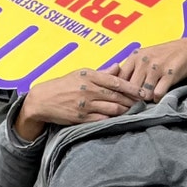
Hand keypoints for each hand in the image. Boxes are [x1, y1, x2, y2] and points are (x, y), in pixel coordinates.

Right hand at [15, 64, 144, 139]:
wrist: (42, 100)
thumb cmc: (63, 85)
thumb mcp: (81, 73)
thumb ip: (102, 72)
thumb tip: (119, 67)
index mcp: (89, 76)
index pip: (117, 82)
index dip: (133, 88)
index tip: (144, 92)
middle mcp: (88, 89)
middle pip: (118, 96)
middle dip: (133, 101)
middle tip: (144, 104)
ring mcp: (85, 105)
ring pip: (113, 109)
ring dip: (126, 111)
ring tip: (135, 111)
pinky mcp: (81, 118)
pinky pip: (103, 119)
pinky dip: (114, 120)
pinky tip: (121, 119)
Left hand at [117, 37, 186, 100]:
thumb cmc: (164, 55)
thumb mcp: (144, 57)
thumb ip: (131, 69)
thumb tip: (118, 87)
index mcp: (134, 57)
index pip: (120, 79)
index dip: (121, 91)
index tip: (124, 97)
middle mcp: (144, 61)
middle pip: (131, 88)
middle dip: (134, 97)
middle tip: (138, 102)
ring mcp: (156, 68)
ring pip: (144, 93)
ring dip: (146, 99)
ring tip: (149, 98)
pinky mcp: (169, 75)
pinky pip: (158, 94)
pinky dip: (157, 99)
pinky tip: (158, 96)